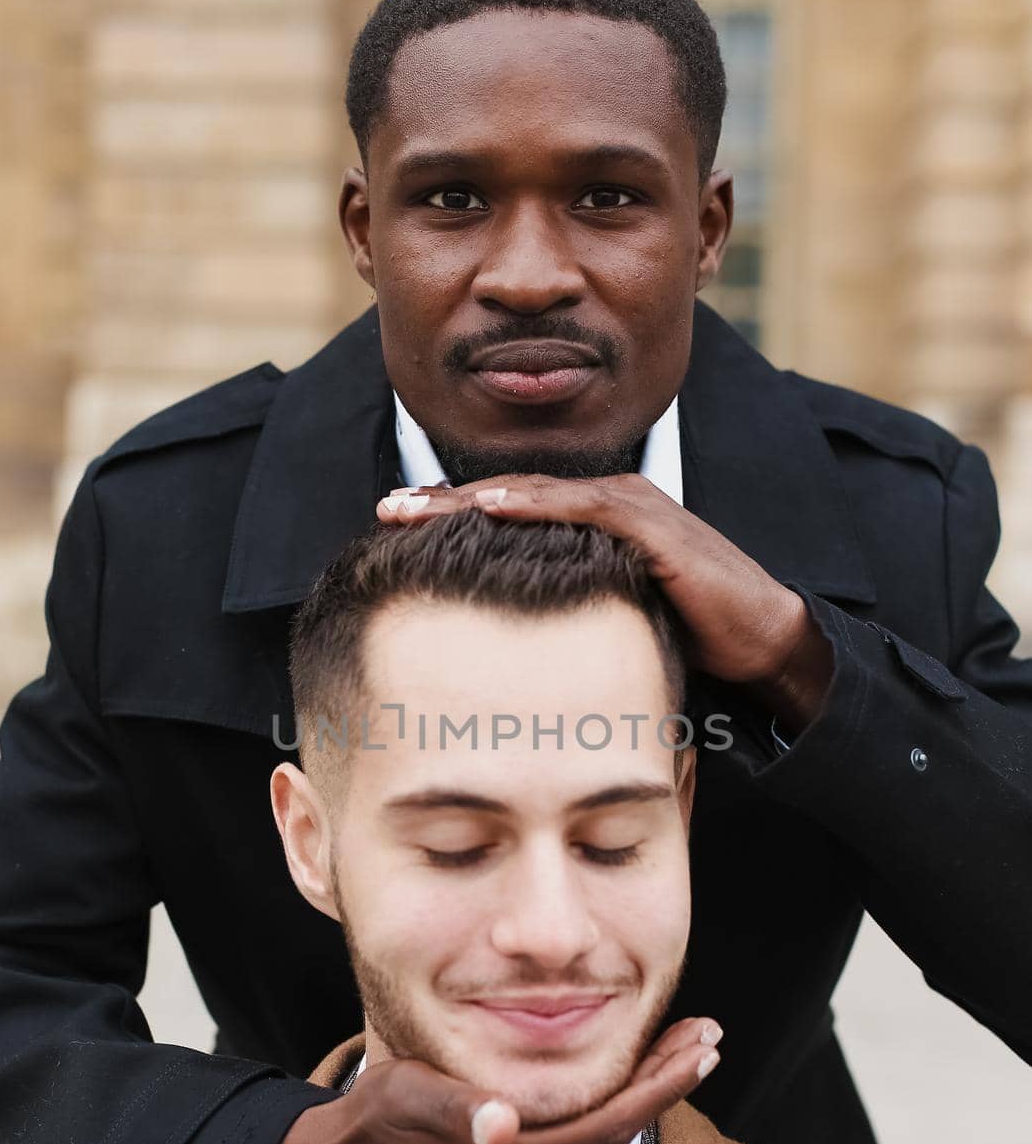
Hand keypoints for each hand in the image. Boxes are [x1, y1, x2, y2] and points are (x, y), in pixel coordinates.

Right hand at [256, 1016, 720, 1143]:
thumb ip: (457, 1109)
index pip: (609, 1124)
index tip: (701, 1046)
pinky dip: (607, 1114)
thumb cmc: (371, 1123)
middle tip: (706, 1039)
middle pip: (616, 1134)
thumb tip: (499, 1125)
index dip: (661, 1085)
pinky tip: (615, 1088)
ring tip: (675, 1055)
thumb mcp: (408, 1098)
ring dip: (641, 1100)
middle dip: (666, 1085)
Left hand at [378, 475, 833, 730]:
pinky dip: (534, 504)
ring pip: (535, 494)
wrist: (759, 642)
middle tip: (384, 508)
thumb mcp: (606, 622)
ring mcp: (630, 506)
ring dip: (471, 499)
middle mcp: (608, 501)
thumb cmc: (685, 638)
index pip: (510, 513)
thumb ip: (560, 614)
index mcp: (593, 521)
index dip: (450, 517)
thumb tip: (502, 649)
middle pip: (510, 495)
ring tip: (416, 507)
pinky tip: (489, 508)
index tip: (393, 527)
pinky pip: (583, 506)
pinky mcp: (652, 524)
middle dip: (443, 501)